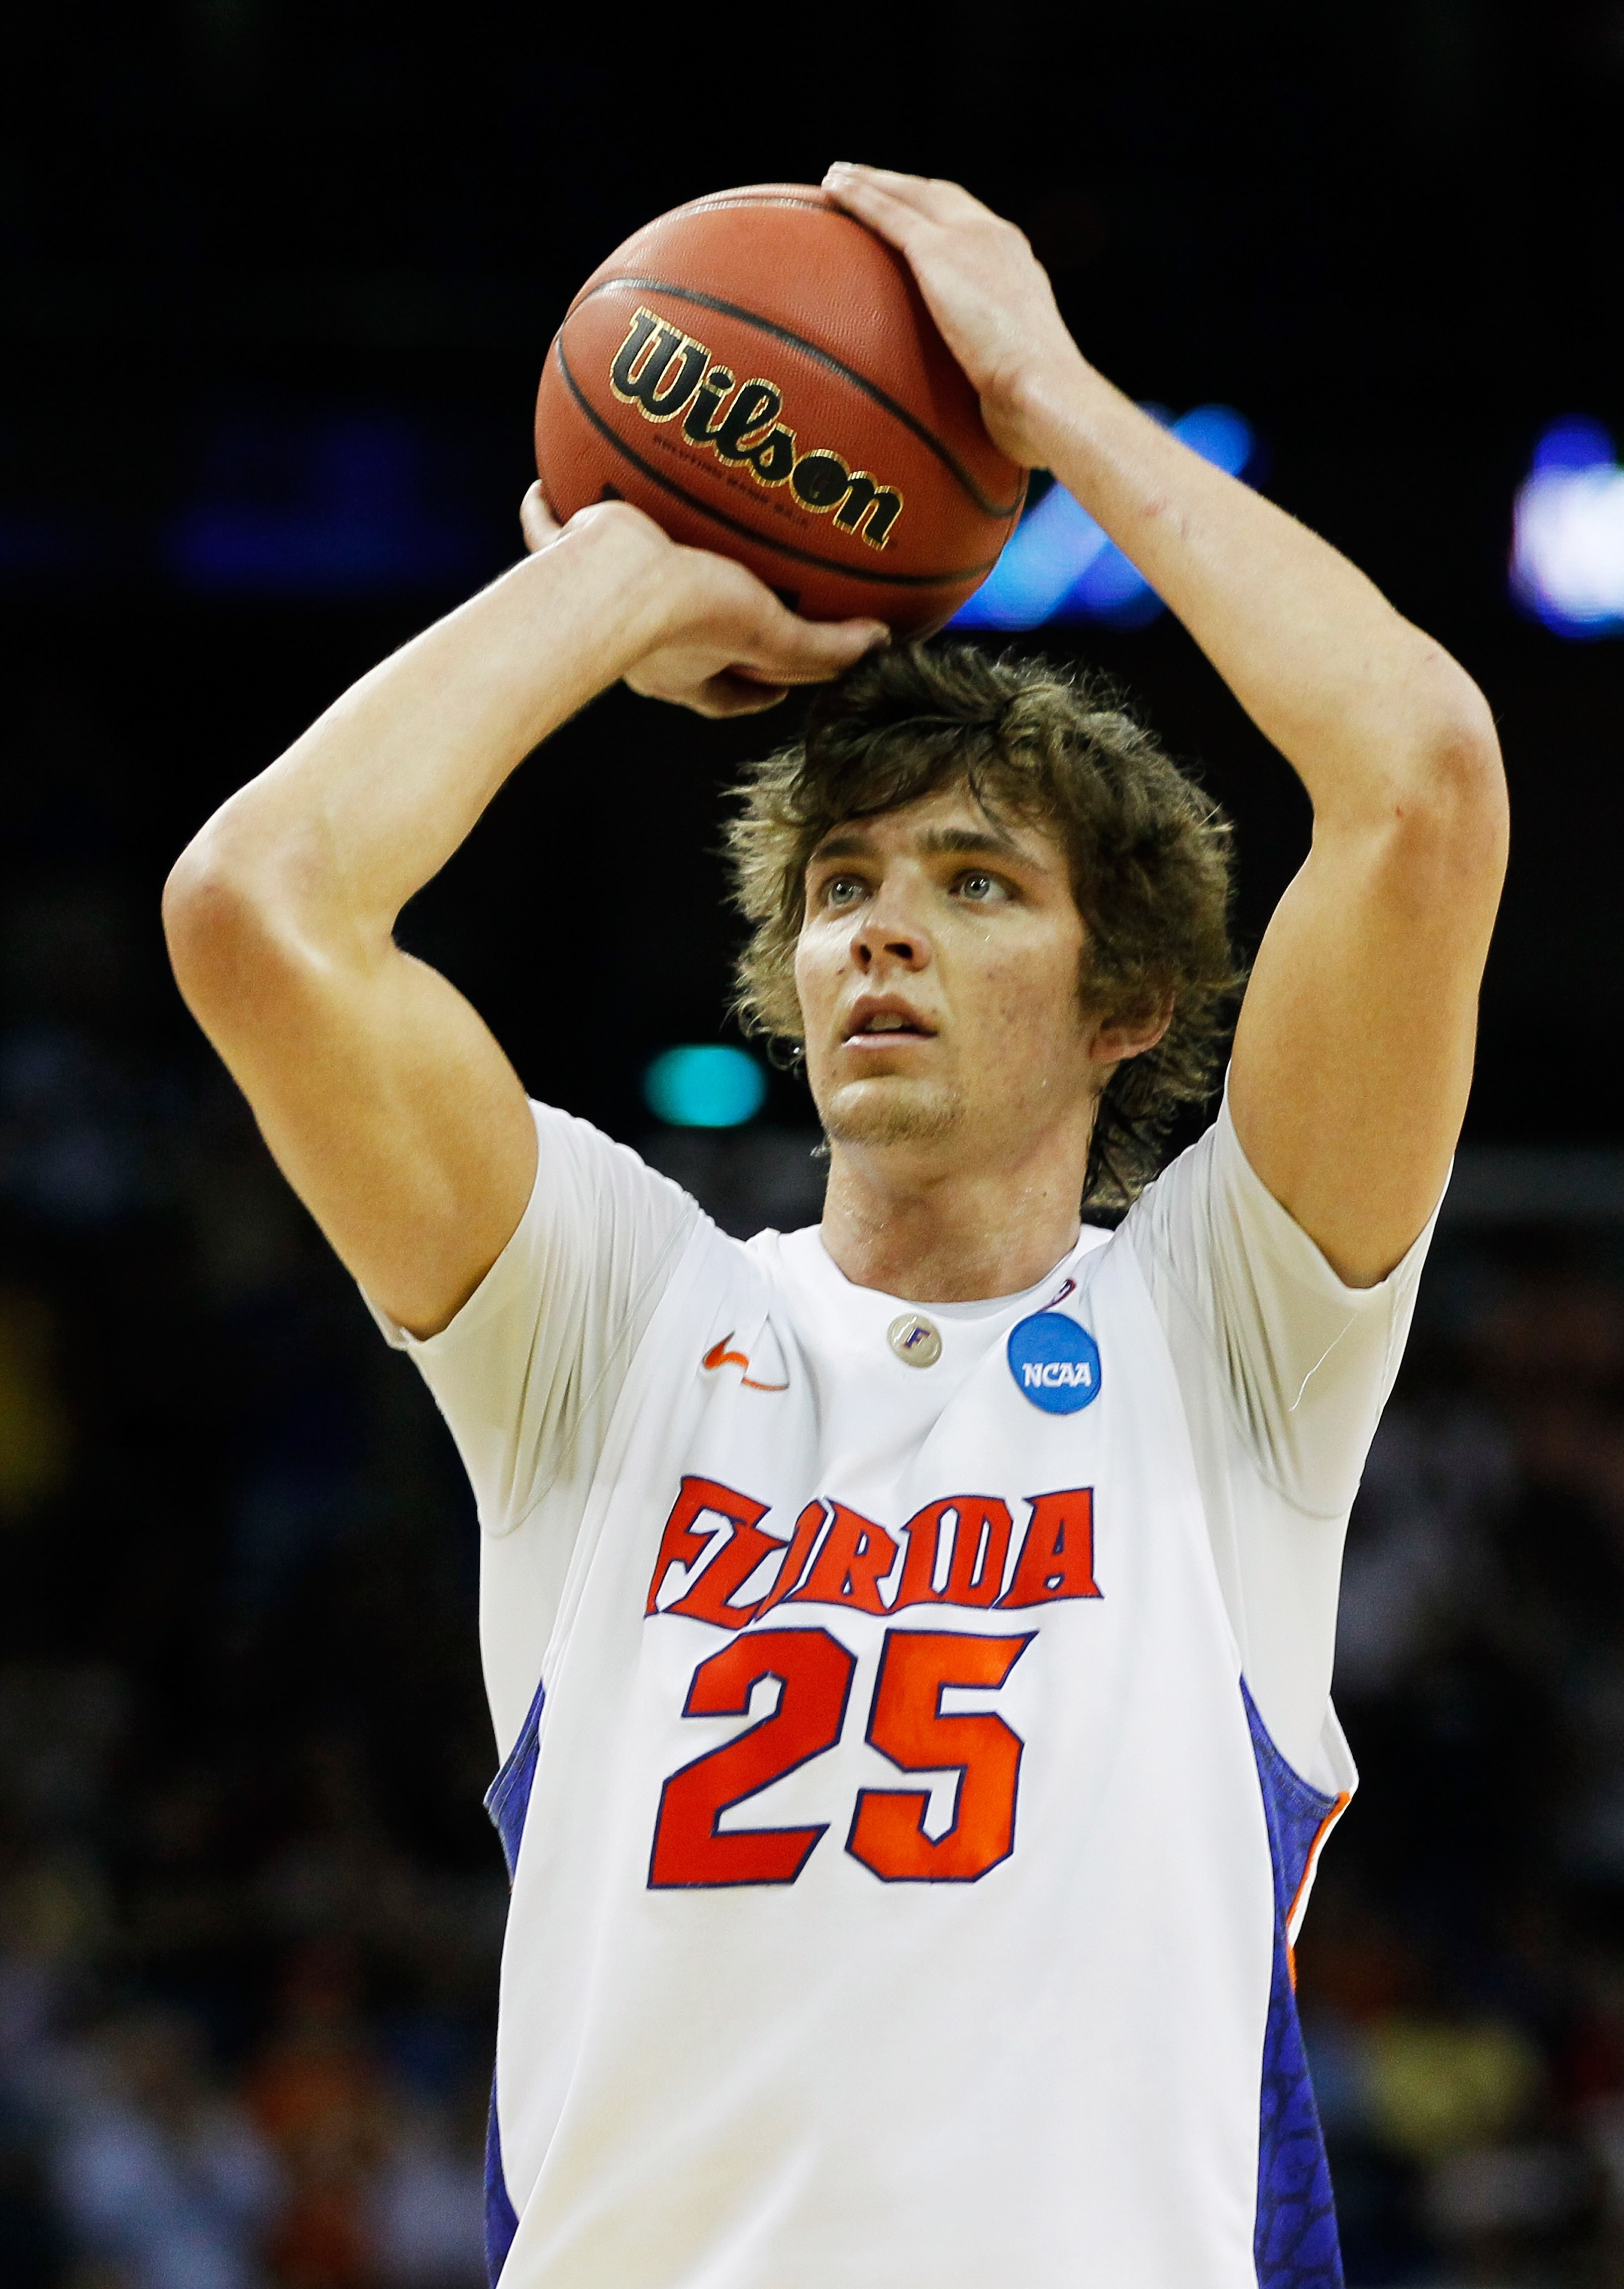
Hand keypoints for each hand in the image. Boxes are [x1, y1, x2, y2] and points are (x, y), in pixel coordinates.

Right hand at [519, 483, 885, 719]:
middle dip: (688, 626)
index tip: (779, 684)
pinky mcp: (563, 557)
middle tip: (713, 598)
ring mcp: (596, 598)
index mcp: (685, 670)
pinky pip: (548, 529)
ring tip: (637, 533)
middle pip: (670, 640)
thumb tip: (881, 645)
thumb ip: (822, 647)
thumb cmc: (686, 616)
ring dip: (619, 566)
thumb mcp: (767, 633)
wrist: (610, 586)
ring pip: (609, 585)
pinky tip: (544, 482)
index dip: (756, 692)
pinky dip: (544, 511)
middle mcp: (639, 643)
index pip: (728, 694)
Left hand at [821, 164, 1084, 468]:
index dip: (939, 212)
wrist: (1044, 390)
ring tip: (835, 177)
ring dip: (871, 181)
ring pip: (909, 195)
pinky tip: (832, 188)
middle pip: (940, 197)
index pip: (973, 225)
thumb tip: (986, 422)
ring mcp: (968, 240)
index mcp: (1017, 267)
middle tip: (864, 181)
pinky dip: (859, 197)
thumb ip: (995, 378)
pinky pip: (888, 214)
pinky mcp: (938, 251)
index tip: (914, 211)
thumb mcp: (1016, 382)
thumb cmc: (1036, 406)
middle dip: (902, 185)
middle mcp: (995, 239)